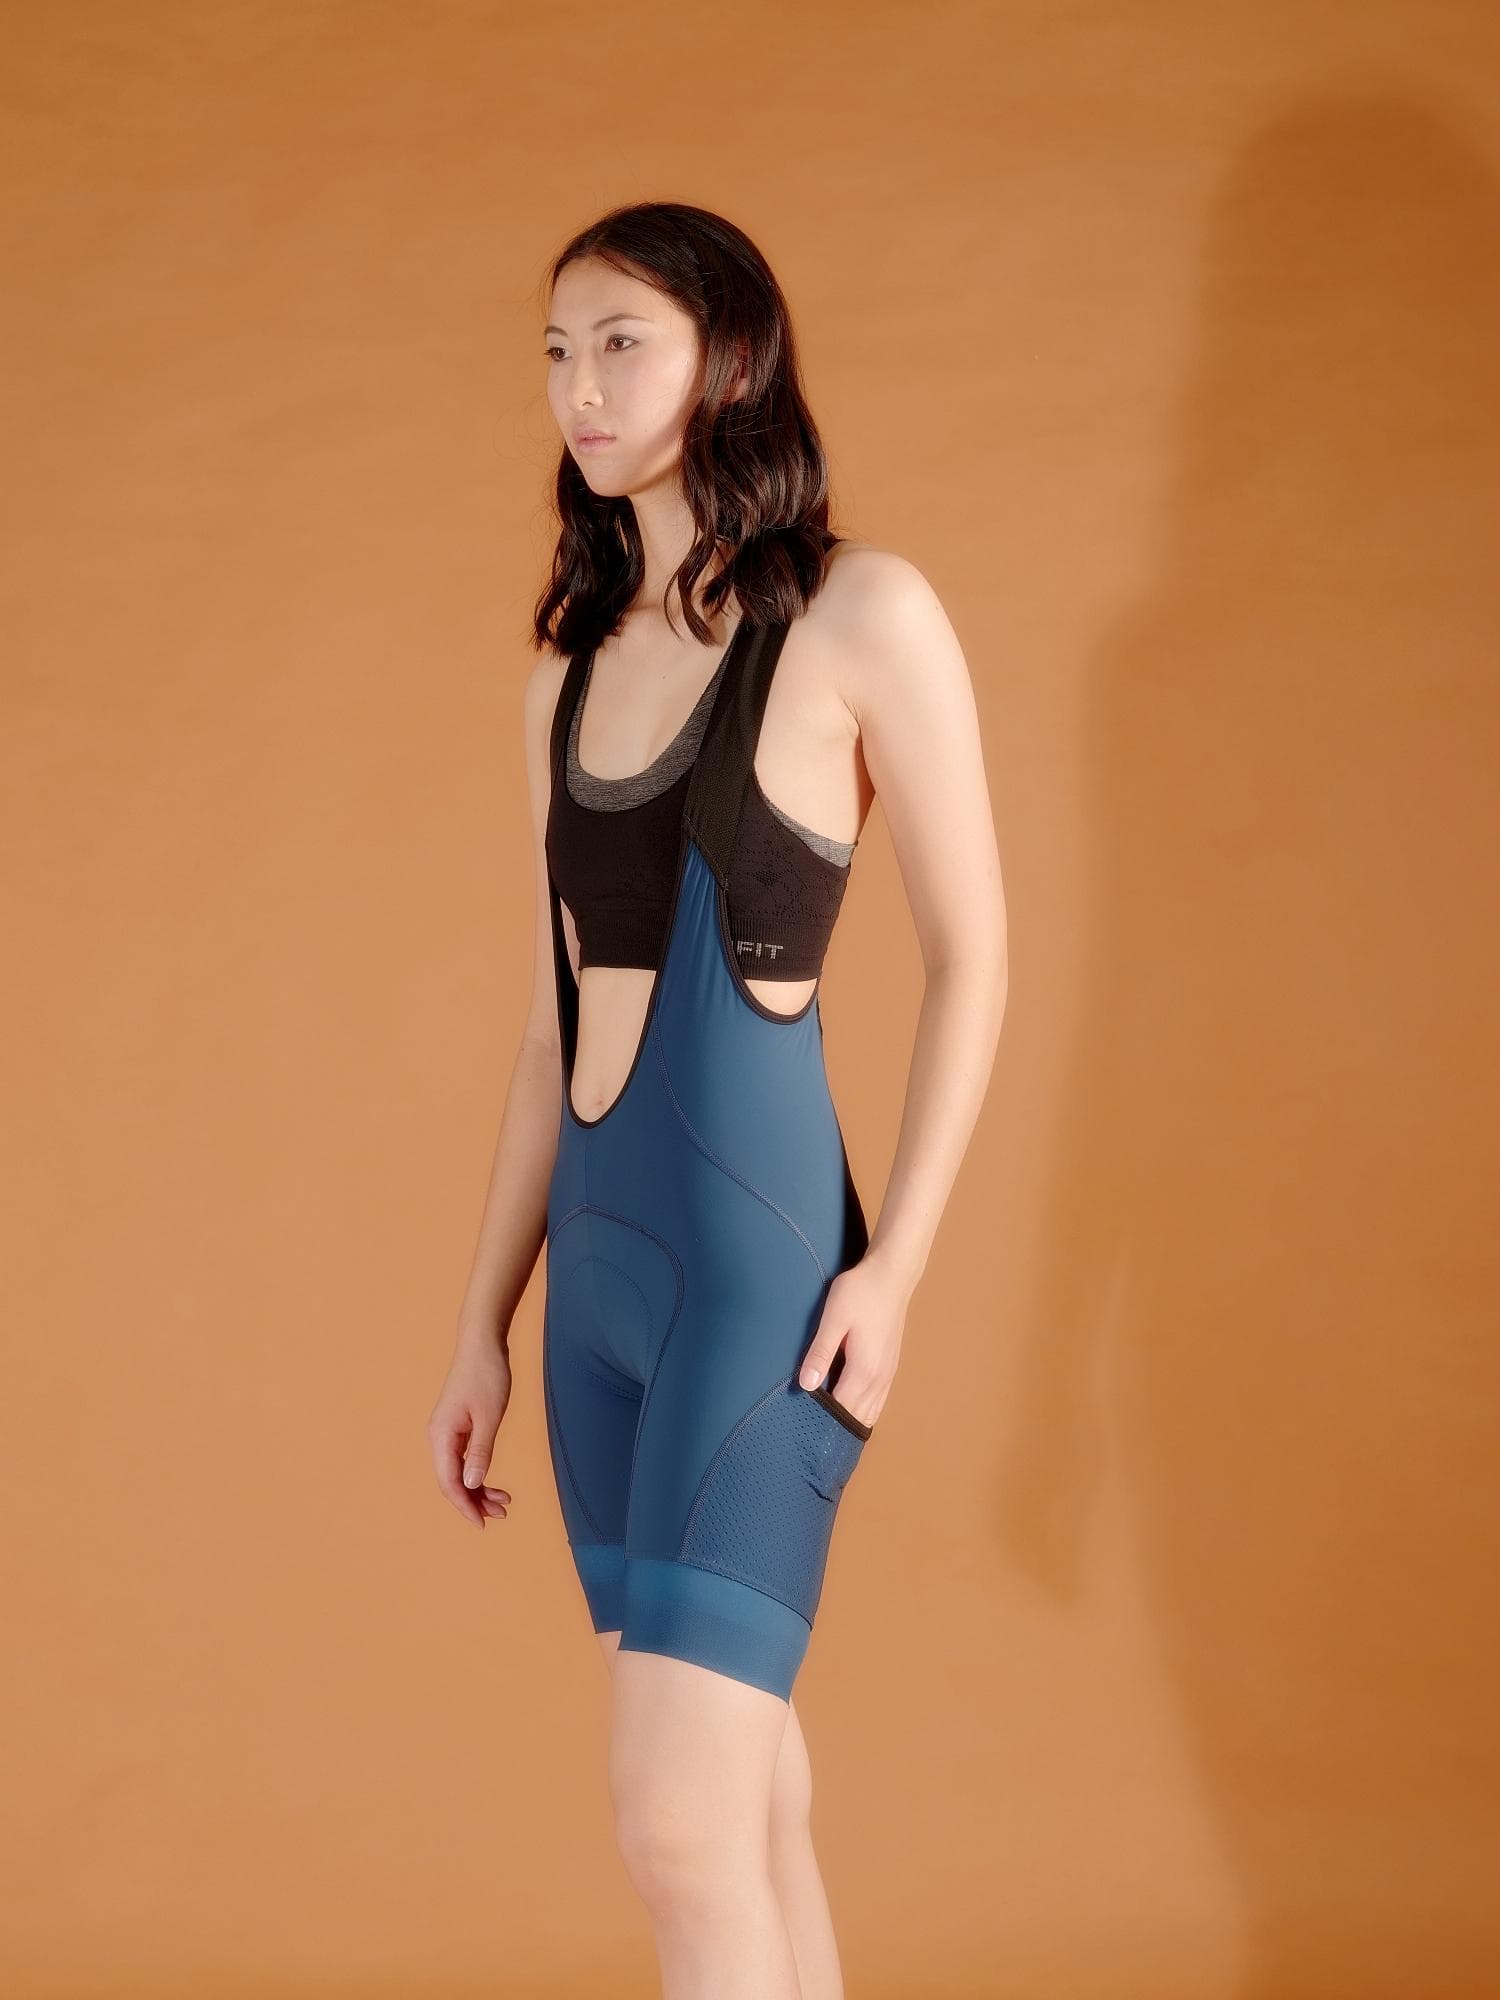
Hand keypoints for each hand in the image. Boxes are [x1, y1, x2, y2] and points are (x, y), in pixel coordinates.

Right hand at [427, 1340, 513, 1530]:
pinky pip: (462, 1459)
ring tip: (503, 1503)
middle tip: (501, 1514)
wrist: (482, 1344)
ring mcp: (446, 1432)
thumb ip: (480, 1452)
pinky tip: (492, 1482)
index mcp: (441, 1435)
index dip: (464, 1506)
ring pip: (458, 1472)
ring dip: (478, 1489)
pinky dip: (477, 1472)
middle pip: (451, 1481)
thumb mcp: (489, 1416)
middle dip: (474, 1501)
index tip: (482, 1523)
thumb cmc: (487, 1375)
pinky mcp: (456, 1427)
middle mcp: (438, 1437)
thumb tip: (471, 1485)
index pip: (448, 1482)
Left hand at [795, 1250, 909, 1431]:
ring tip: (826, 1428)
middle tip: (809, 1436)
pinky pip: (877, 1400)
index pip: (841, 1410)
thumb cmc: (860, 1292)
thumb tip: (806, 1385)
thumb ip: (820, 1353)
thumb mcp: (833, 1319)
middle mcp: (879, 1378)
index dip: (821, 1421)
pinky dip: (863, 1410)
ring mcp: (887, 1373)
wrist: (891, 1275)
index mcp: (863, 1370)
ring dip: (850, 1420)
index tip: (801, 1429)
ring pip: (869, 1412)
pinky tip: (849, 1409)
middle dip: (835, 1427)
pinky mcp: (889, 1365)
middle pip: (856, 1416)